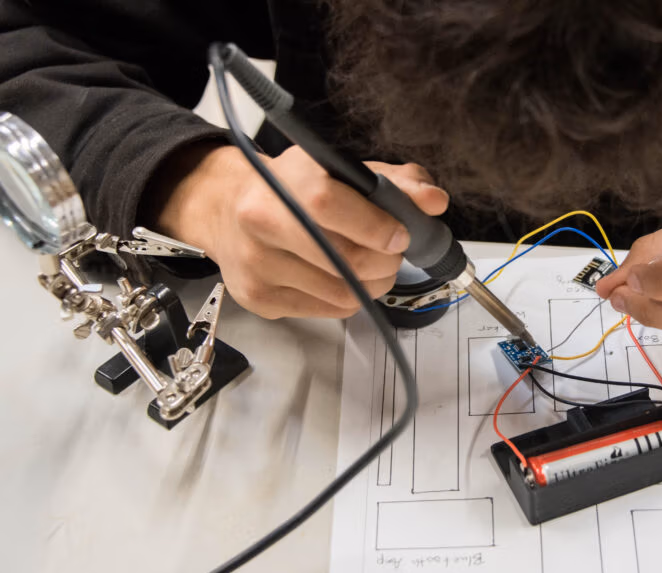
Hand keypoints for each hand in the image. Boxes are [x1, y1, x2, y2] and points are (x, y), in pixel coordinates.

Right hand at [148, 144, 448, 318]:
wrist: (227, 209)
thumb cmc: (292, 188)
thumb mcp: (341, 172)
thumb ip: (395, 183)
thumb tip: (434, 201)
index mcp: (284, 179)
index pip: (328, 205)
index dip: (375, 225)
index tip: (399, 234)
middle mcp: (261, 221)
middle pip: (342, 258)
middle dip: (384, 261)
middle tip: (392, 253)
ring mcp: (257, 264)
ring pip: (341, 292)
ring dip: (373, 283)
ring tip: (373, 266)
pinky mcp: (259, 298)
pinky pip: (329, 310)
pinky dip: (350, 298)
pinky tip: (344, 277)